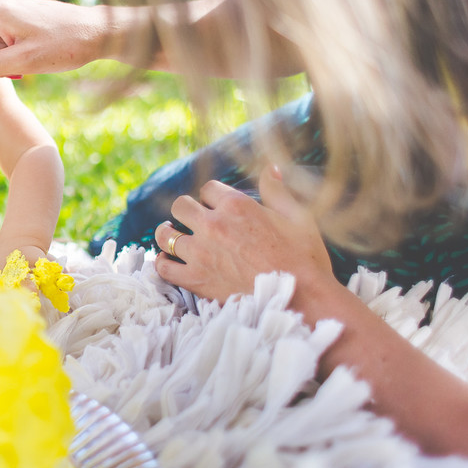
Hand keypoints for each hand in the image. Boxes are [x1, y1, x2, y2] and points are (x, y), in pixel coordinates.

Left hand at [153, 166, 333, 301]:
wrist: (302, 300)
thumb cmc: (304, 258)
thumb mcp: (297, 216)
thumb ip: (277, 191)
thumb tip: (271, 168)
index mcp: (237, 205)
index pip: (208, 188)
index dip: (212, 197)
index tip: (216, 206)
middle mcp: (214, 225)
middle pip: (180, 206)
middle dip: (187, 211)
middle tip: (193, 221)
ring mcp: (200, 252)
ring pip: (165, 234)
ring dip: (168, 233)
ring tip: (174, 237)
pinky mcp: (195, 279)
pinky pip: (163, 266)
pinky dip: (163, 262)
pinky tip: (170, 261)